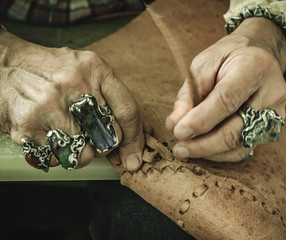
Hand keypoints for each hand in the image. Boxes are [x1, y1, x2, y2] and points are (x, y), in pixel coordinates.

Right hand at [0, 31, 143, 170]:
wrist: (5, 66)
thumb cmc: (52, 70)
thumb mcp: (87, 70)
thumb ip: (112, 97)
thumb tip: (134, 139)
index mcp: (95, 68)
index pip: (127, 110)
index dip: (134, 139)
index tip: (134, 158)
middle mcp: (74, 84)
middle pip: (109, 137)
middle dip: (104, 144)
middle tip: (91, 135)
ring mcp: (50, 105)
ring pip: (85, 153)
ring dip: (81, 152)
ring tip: (69, 134)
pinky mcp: (28, 124)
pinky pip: (58, 158)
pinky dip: (59, 155)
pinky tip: (51, 135)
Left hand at [166, 18, 285, 161]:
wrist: (260, 54)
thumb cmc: (228, 57)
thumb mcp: (203, 63)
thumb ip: (190, 93)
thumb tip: (175, 123)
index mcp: (254, 68)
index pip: (226, 101)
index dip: (201, 120)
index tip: (178, 132)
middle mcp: (271, 93)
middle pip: (236, 130)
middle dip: (203, 144)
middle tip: (179, 148)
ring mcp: (276, 114)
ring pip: (240, 145)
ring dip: (209, 152)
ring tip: (185, 150)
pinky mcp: (272, 128)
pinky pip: (245, 149)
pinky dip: (221, 154)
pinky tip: (203, 149)